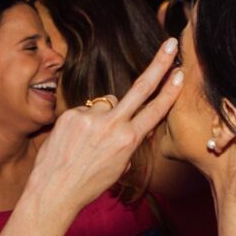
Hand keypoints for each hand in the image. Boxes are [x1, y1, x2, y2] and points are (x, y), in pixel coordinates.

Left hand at [22, 40, 182, 220]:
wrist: (54, 190)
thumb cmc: (88, 184)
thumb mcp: (118, 167)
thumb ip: (127, 142)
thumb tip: (132, 127)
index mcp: (128, 140)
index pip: (154, 111)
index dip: (169, 92)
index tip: (180, 74)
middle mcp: (112, 125)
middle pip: (140, 88)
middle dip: (158, 65)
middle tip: (170, 44)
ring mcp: (90, 117)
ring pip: (106, 103)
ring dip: (102, 115)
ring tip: (88, 140)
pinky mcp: (71, 114)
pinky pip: (84, 110)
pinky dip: (83, 121)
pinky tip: (74, 140)